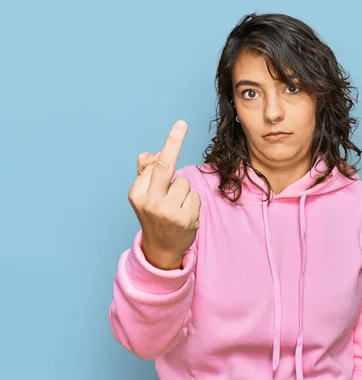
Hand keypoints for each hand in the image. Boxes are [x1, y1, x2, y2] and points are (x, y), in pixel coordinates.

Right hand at [128, 120, 200, 269]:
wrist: (161, 248)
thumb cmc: (154, 214)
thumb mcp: (144, 195)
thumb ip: (147, 172)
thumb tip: (150, 155)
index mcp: (137, 193)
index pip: (155, 164)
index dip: (171, 145)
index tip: (180, 125)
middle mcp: (149, 202)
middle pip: (165, 167)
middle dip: (173, 143)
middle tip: (182, 124)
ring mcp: (167, 212)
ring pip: (184, 183)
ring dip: (183, 192)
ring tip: (176, 206)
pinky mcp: (184, 219)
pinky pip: (194, 196)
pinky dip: (192, 203)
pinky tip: (184, 214)